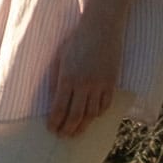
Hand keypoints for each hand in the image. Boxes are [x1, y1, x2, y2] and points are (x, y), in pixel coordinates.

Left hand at [46, 13, 123, 138]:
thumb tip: (53, 100)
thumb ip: (56, 80)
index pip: (59, 108)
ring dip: (83, 125)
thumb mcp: (60, 58)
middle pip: (75, 116)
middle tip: (63, 135)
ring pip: (91, 114)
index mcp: (67, 78)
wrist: (102, 27)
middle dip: (68, 129)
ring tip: (76, 130)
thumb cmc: (77, 40)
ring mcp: (99, 84)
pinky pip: (105, 105)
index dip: (55, 122)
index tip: (51, 128)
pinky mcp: (112, 82)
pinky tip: (92, 116)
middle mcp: (84, 84)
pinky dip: (98, 114)